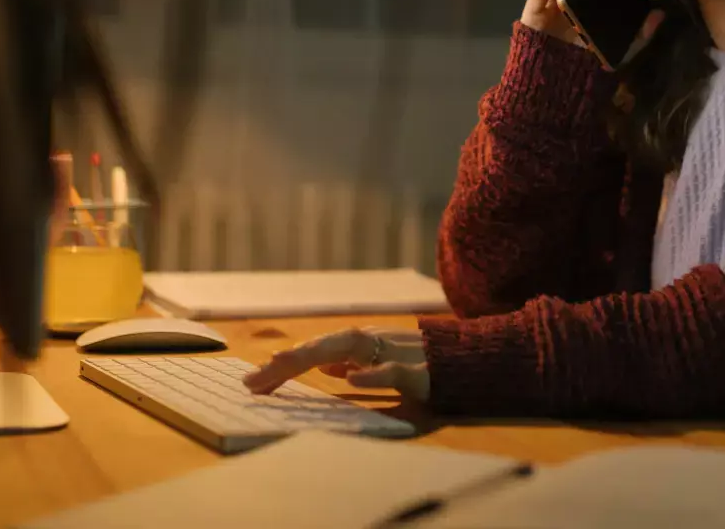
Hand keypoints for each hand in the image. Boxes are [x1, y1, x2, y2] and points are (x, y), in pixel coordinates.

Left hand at [243, 326, 429, 401]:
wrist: (471, 360)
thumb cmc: (425, 363)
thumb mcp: (384, 364)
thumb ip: (357, 364)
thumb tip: (327, 368)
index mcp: (363, 344)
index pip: (317, 352)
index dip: (285, 365)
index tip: (254, 383)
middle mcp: (374, 342)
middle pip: (323, 346)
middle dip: (286, 363)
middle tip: (252, 383)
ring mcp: (396, 351)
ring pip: (348, 347)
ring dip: (312, 357)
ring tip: (281, 367)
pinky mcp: (420, 370)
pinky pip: (393, 369)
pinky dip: (372, 373)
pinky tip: (349, 379)